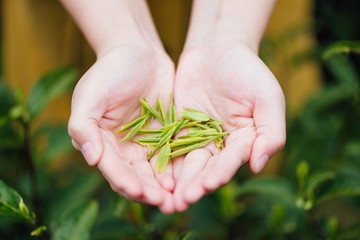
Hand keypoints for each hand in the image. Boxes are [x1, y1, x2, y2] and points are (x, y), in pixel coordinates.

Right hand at [67, 44, 176, 212]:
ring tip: (179, 198)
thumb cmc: (109, 70)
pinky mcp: (165, 134)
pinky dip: (178, 168)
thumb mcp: (90, 95)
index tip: (139, 191)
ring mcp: (145, 142)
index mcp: (101, 142)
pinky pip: (172, 155)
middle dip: (149, 192)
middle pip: (136, 176)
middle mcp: (123, 148)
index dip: (125, 182)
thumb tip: (90, 158)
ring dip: (165, 187)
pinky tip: (188, 176)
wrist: (138, 52)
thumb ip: (83, 126)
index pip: (113, 169)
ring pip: (155, 171)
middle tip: (165, 203)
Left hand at [173, 43, 285, 210]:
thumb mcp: (268, 97)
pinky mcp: (179, 130)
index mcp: (245, 141)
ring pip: (187, 162)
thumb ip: (270, 132)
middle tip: (183, 200)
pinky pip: (170, 147)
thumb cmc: (248, 71)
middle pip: (207, 167)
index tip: (209, 184)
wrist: (217, 49)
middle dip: (196, 183)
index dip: (221, 172)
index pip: (232, 161)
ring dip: (178, 180)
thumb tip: (259, 165)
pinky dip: (164, 161)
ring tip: (168, 197)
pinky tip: (154, 175)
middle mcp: (221, 145)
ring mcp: (198, 138)